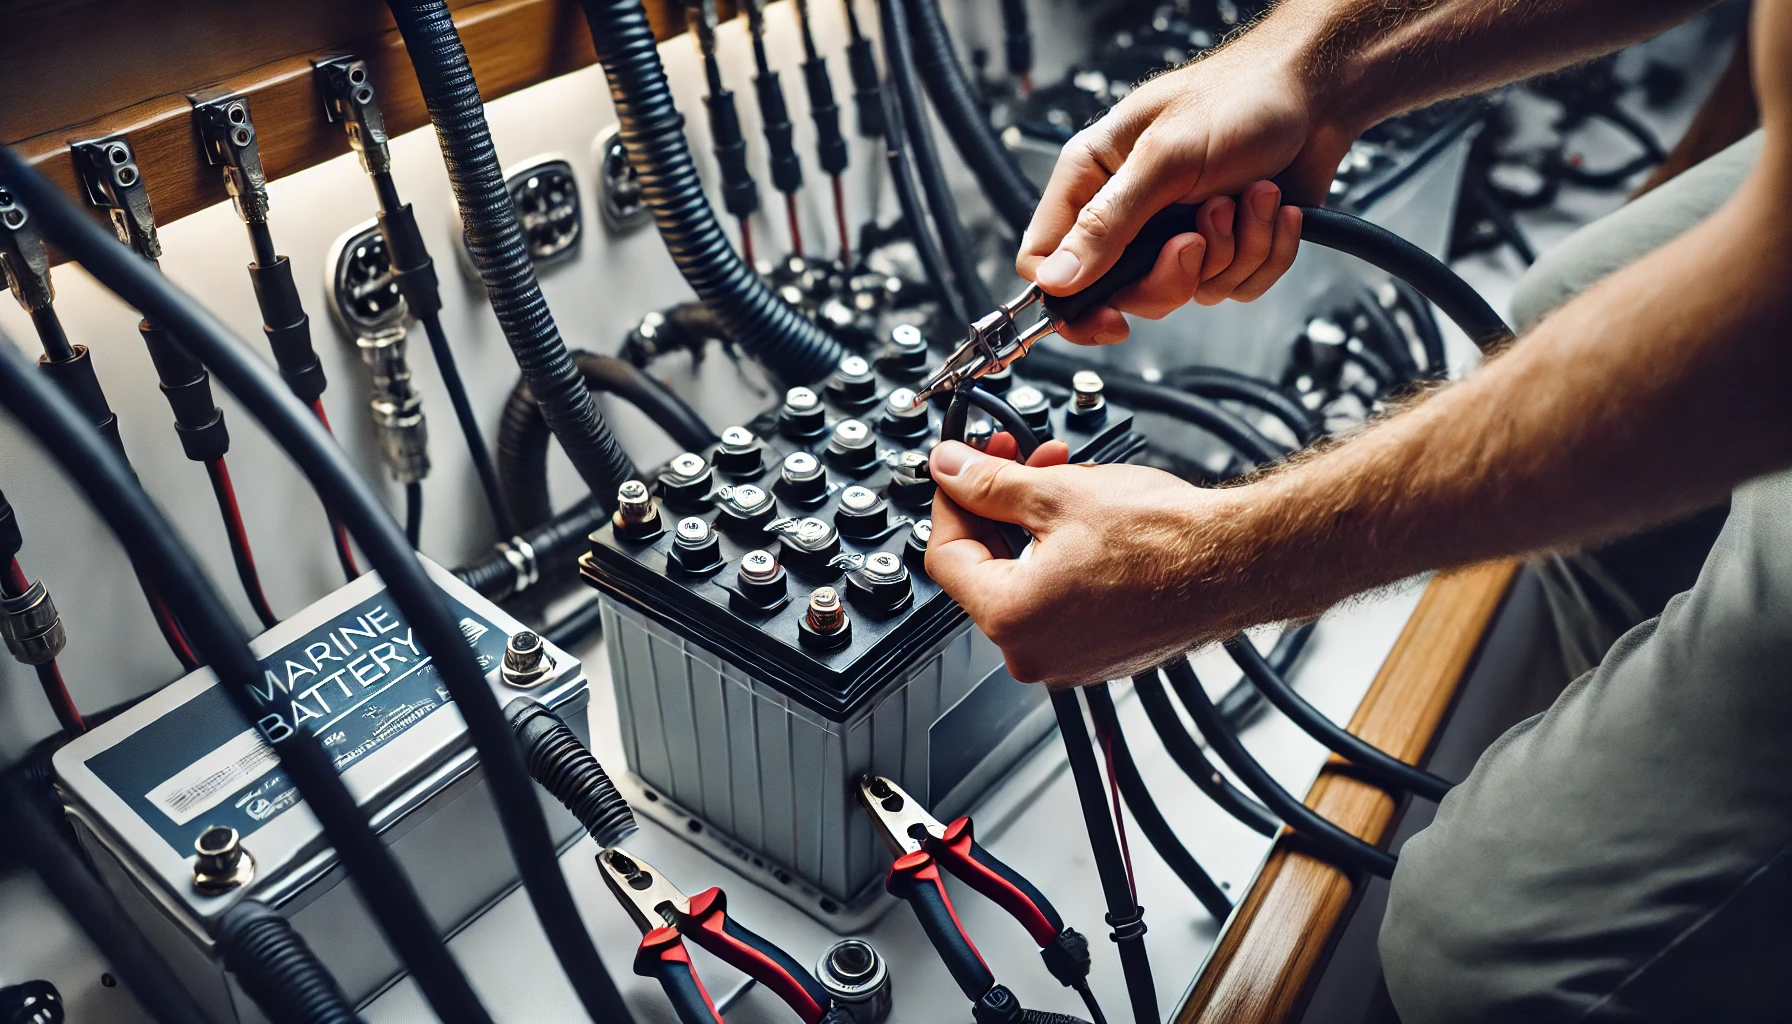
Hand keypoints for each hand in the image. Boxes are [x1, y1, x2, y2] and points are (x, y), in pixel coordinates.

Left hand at [925, 440, 1256, 685]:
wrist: (1241, 562)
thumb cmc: (1168, 540)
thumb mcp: (1058, 494)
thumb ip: (988, 484)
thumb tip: (950, 470)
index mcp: (1011, 619)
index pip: (945, 556)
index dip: (950, 501)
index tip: (961, 467)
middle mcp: (1034, 653)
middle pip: (985, 569)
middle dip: (997, 506)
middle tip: (1013, 458)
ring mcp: (1070, 659)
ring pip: (1024, 580)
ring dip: (1032, 526)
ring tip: (1062, 478)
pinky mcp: (1101, 653)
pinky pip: (1059, 600)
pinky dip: (1061, 557)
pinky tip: (1085, 518)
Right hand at [1017, 30, 1356, 344]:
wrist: (1314, 96)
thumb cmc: (1237, 99)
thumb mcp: (1164, 159)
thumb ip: (1108, 223)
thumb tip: (1058, 280)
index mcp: (1093, 181)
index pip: (1048, 261)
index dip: (1072, 301)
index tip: (1112, 317)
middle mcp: (1130, 212)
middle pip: (1125, 292)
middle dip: (1174, 274)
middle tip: (1198, 235)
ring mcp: (1177, 234)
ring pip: (1189, 293)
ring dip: (1232, 250)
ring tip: (1244, 195)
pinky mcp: (1226, 247)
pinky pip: (1236, 286)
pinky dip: (1263, 251)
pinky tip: (1268, 206)